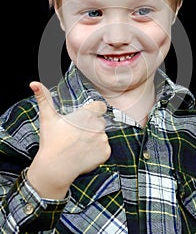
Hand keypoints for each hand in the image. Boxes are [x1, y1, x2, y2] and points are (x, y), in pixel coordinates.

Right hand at [27, 81, 110, 198]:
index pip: (99, 106)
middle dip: (91, 126)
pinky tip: (85, 153)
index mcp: (87, 115)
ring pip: (102, 135)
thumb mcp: (47, 118)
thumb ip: (44, 98)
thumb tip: (34, 83)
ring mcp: (103, 140)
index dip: (91, 111)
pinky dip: (98, 151)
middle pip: (100, 121)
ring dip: (95, 138)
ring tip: (79, 145)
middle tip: (76, 135)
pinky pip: (105, 148)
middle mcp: (98, 126)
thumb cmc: (51, 141)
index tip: (82, 119)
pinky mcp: (106, 153)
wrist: (55, 168)